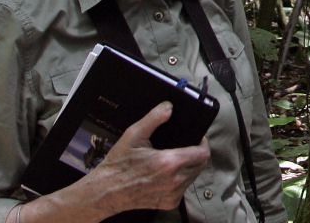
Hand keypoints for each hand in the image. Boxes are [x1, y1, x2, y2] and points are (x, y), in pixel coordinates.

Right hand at [82, 101, 211, 214]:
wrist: (106, 191)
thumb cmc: (118, 164)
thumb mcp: (134, 135)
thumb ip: (154, 119)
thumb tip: (168, 107)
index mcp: (169, 163)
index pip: (202, 153)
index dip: (202, 143)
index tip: (197, 138)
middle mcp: (174, 180)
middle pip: (201, 164)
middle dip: (197, 154)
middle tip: (186, 147)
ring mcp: (172, 194)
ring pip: (194, 176)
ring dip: (190, 167)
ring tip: (176, 159)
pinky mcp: (169, 203)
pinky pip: (184, 188)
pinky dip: (181, 180)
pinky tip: (169, 174)